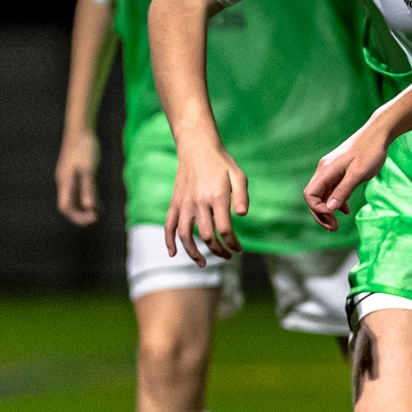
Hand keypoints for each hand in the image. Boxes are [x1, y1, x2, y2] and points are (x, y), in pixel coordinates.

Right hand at [55, 130, 99, 225]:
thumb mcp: (88, 169)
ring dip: (85, 207)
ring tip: (99, 212)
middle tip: (96, 217)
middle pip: (69, 205)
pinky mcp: (74, 173)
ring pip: (74, 198)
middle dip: (81, 214)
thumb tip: (88, 207)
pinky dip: (88, 198)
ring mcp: (69, 177)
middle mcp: (64, 182)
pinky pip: (79, 191)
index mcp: (65, 182)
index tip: (92, 218)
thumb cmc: (84, 147)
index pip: (65, 207)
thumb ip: (88, 188)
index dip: (77, 216)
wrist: (80, 128)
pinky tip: (98, 203)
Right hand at [165, 135, 247, 262]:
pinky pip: (168, 224)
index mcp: (217, 197)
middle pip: (206, 235)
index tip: (238, 250)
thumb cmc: (222, 163)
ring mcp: (184, 203)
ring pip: (184, 235)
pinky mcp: (175, 202)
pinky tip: (173, 253)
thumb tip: (243, 216)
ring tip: (202, 264)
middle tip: (227, 256)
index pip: (224, 229)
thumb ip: (242, 196)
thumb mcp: (239, 176)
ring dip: (193, 252)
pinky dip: (168, 240)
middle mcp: (199, 202)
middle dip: (217, 250)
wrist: (197, 147)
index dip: (232, 243)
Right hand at [305, 121, 393, 232]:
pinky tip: (346, 211)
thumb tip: (329, 209)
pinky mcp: (339, 171)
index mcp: (326, 170)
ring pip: (323, 195)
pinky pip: (332, 190)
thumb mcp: (358, 174)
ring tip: (337, 224)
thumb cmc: (370, 152)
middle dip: (321, 214)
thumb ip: (343, 191)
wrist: (378, 134)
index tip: (332, 218)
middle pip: (314, 197)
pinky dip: (336, 202)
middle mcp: (325, 170)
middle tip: (334, 228)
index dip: (318, 209)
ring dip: (328, 210)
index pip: (310, 195)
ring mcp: (331, 171)